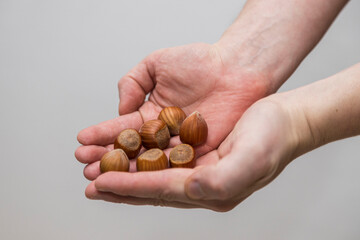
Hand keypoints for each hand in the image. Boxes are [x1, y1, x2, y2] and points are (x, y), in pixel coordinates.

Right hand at [75, 43, 268, 179]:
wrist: (235, 68)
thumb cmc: (199, 62)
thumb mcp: (157, 64)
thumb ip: (133, 83)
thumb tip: (121, 108)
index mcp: (151, 113)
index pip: (122, 127)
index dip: (102, 134)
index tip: (81, 141)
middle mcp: (163, 133)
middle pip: (132, 150)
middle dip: (107, 159)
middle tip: (85, 168)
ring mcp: (180, 145)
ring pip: (149, 162)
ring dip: (125, 172)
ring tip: (101, 178)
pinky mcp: (199, 154)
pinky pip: (174, 165)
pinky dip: (156, 174)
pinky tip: (136, 179)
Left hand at [84, 97, 297, 210]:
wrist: (286, 119)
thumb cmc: (273, 138)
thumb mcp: (252, 159)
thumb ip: (223, 180)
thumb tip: (192, 188)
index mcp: (212, 190)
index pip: (162, 191)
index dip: (130, 188)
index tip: (100, 184)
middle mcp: (201, 184)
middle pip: (151, 187)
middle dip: (119, 185)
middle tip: (88, 184)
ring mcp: (199, 170)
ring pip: (153, 173)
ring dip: (125, 171)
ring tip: (97, 170)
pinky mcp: (198, 154)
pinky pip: (163, 158)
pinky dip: (141, 157)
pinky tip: (127, 154)